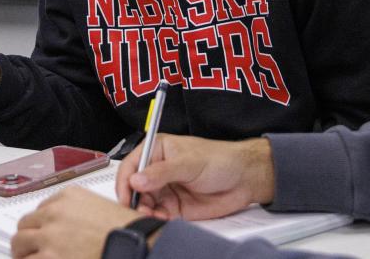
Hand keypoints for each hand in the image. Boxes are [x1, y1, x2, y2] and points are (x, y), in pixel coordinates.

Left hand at [12, 186, 142, 258]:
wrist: (138, 246)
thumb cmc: (128, 233)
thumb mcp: (102, 210)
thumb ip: (78, 215)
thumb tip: (67, 230)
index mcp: (68, 197)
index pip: (41, 209)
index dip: (41, 225)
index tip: (42, 232)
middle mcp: (55, 213)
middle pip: (26, 224)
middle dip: (28, 237)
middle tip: (30, 249)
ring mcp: (49, 236)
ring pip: (19, 242)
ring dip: (23, 253)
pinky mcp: (48, 258)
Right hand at [116, 135, 274, 221]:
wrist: (245, 179)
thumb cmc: (221, 160)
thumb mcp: (189, 162)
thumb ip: (162, 172)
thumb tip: (136, 180)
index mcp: (157, 150)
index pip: (131, 165)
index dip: (125, 181)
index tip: (126, 195)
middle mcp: (158, 170)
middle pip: (134, 187)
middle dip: (134, 200)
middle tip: (140, 209)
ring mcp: (165, 189)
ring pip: (144, 203)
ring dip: (144, 211)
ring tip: (151, 216)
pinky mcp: (174, 207)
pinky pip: (158, 215)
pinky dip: (156, 219)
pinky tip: (161, 219)